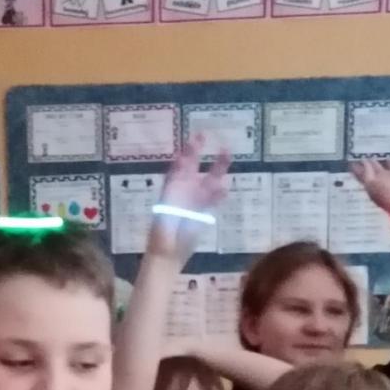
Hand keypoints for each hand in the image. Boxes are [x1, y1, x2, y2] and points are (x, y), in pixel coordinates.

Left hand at [145, 134, 230, 259]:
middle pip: (192, 168)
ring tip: (227, 152)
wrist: (167, 255)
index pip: (178, 167)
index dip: (186, 153)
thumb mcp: (165, 216)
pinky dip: (219, 194)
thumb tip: (176, 183)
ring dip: (216, 169)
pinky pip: (212, 200)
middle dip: (197, 152)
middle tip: (204, 134)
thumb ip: (174, 200)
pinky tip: (227, 187)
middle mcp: (182, 192)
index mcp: (171, 190)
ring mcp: (193, 202)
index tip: (193, 139)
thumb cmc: (162, 236)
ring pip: (206, 182)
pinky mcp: (201, 214)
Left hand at [349, 159, 389, 228]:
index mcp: (375, 183)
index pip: (364, 174)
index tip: (353, 161)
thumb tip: (362, 163)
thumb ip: (366, 173)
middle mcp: (386, 180)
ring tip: (387, 157)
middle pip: (377, 170)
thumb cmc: (389, 198)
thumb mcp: (371, 185)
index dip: (358, 168)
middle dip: (372, 164)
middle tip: (366, 157)